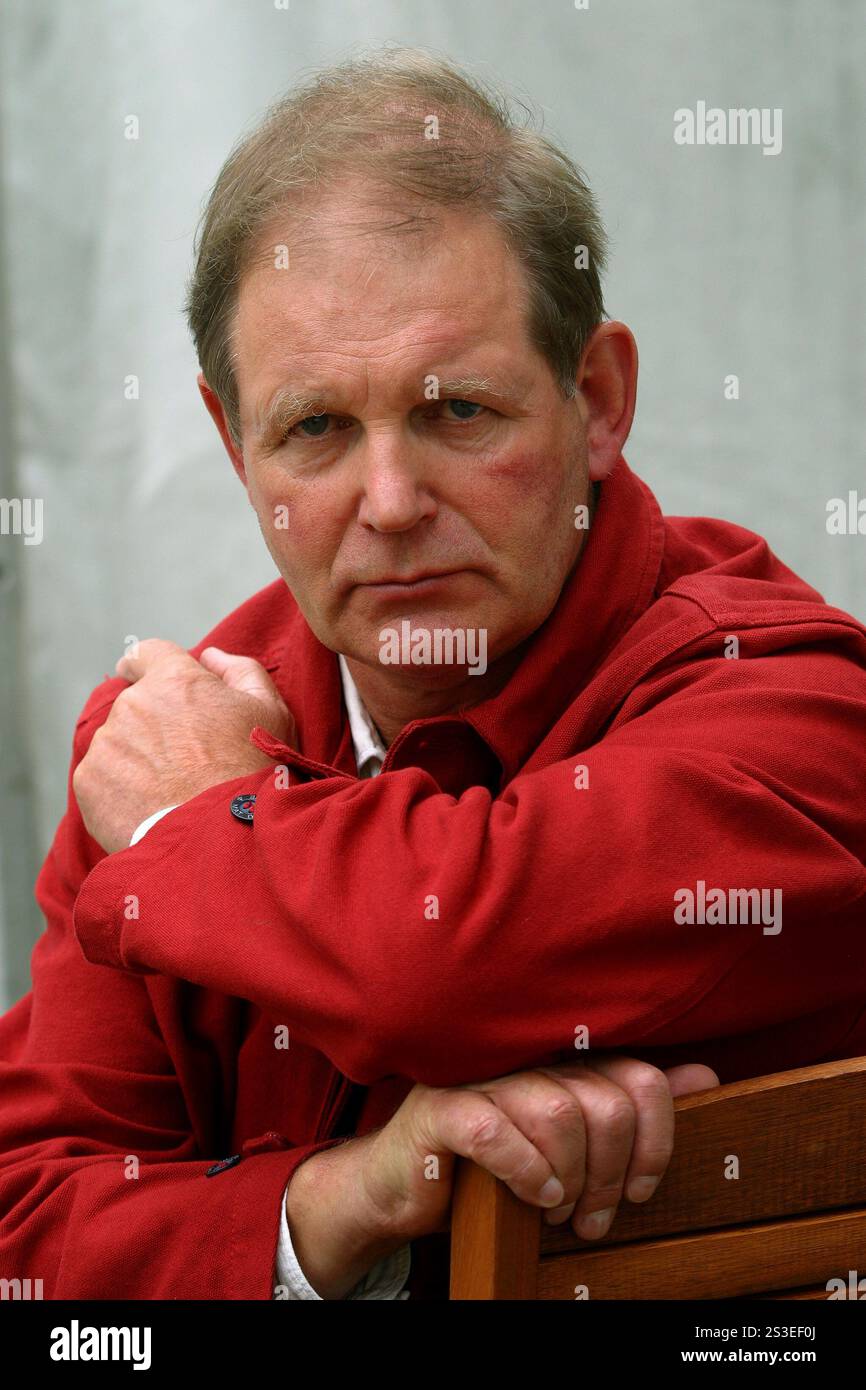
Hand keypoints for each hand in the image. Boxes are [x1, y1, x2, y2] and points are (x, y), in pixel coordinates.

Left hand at [72, 639, 294, 852]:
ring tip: (172, 791)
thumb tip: (210, 656)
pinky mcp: (89, 781)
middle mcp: (133, 704)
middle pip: (136, 705)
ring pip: (118, 743)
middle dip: (154, 724)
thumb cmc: (252, 772)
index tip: (141, 674)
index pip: (146, 653)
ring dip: (138, 758)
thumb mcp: (270, 712)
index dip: (146, 664)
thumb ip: (241, 671)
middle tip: (185, 759)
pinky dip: (122, 790)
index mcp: (174, 680)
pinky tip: (153, 808)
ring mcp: (107, 743)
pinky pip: (103, 778)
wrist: (221, 837)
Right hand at [360, 1055, 718, 1242]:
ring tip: (559, 1210)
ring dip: (570, 1178)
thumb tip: (705, 1076)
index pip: (640, 1080)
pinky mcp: (440, 1108)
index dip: (655, 1141)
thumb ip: (632, 1105)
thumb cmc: (492, 1163)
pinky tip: (532, 1195)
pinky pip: (495, 1129)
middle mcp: (526, 1058)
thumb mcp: (571, 1140)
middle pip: (604, 1104)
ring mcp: (481, 1078)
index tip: (641, 1190)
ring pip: (558, 1112)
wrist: (402, 1185)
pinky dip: (524, 1170)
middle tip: (593, 1218)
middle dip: (610, 1175)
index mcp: (564, 1060)